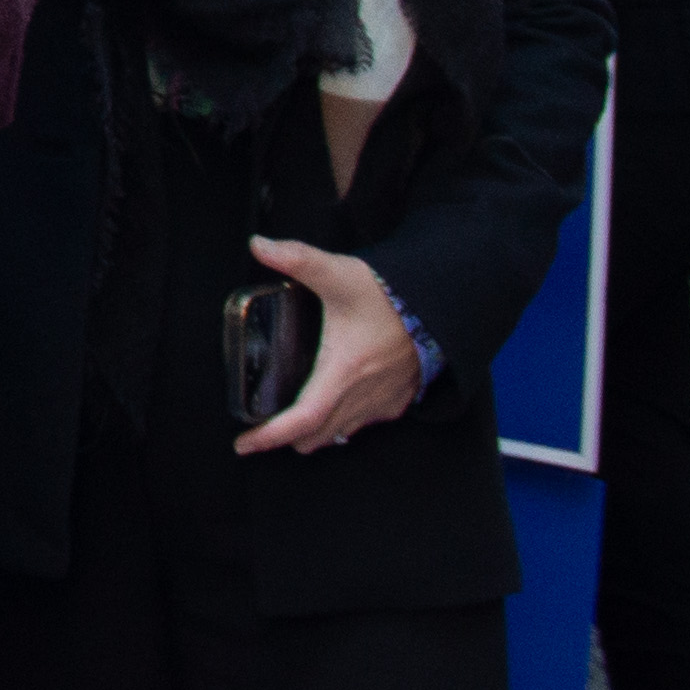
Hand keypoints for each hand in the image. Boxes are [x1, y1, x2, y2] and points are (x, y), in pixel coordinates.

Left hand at [229, 235, 427, 454]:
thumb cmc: (392, 296)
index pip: (303, 419)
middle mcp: (363, 396)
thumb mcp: (340, 273)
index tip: (244, 444)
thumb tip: (259, 245)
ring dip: (313, 432)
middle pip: (317, 434)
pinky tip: (328, 406)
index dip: (271, 436)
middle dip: (285, 437)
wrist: (444, 307)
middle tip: (257, 430)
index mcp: (343, 372)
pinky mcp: (398, 401)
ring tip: (286, 420)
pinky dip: (340, 423)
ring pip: (340, 432)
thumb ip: (297, 258)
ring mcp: (383, 402)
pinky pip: (362, 423)